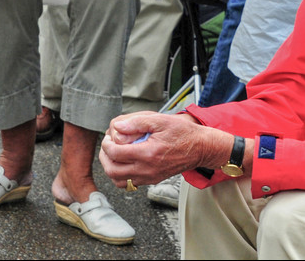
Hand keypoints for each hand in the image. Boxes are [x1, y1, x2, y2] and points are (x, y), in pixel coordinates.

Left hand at [99, 111, 229, 187]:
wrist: (200, 148)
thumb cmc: (183, 133)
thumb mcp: (161, 120)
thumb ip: (137, 122)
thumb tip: (117, 126)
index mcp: (148, 153)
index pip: (115, 153)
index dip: (106, 144)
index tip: (108, 136)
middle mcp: (147, 169)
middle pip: (112, 170)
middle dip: (104, 157)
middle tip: (107, 145)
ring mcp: (149, 178)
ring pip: (118, 181)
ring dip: (110, 168)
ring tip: (112, 154)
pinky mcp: (152, 181)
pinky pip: (129, 184)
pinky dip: (120, 176)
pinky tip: (124, 162)